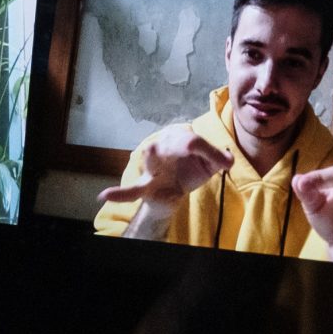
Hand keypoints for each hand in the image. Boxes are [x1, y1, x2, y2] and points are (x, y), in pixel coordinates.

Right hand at [98, 125, 232, 208]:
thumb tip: (228, 161)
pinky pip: (131, 190)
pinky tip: (104, 195)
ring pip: (151, 160)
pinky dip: (119, 194)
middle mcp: (162, 147)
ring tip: (150, 150)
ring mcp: (152, 168)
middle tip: (188, 144)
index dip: (210, 153)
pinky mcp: (146, 186)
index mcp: (178, 138)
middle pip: (170, 144)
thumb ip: (218, 160)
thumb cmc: (190, 169)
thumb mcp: (208, 165)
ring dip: (153, 156)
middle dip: (180, 142)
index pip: (194, 142)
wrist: (173, 188)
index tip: (224, 163)